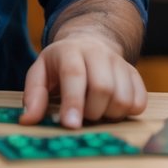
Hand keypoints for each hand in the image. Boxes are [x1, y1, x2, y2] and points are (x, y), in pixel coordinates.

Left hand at [21, 34, 146, 128]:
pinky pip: (140, 101)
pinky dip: (127, 112)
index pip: (75, 75)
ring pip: (123, 97)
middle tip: (82, 116)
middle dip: (91, 112)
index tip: (70, 126)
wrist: (90, 41)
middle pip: (103, 88)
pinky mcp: (135, 74)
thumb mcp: (40, 72)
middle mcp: (99, 53)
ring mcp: (120, 62)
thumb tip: (27, 120)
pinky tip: (112, 108)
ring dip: (109, 114)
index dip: (73, 102)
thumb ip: (34, 95)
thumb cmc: (60, 64)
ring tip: (96, 111)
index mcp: (71, 51)